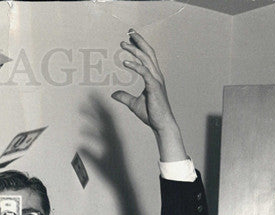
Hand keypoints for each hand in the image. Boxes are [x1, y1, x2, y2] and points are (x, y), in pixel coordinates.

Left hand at [112, 31, 185, 159]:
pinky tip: (125, 62)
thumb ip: (124, 97)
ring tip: (122, 44)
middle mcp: (156, 75)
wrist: (161, 124)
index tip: (129, 38)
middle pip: (148, 53)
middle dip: (139, 41)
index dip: (139, 46)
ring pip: (145, 59)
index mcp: (153, 77)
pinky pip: (144, 72)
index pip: (146, 57)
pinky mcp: (154, 86)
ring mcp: (156, 80)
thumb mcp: (133, 103)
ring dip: (134, 50)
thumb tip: (114, 94)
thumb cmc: (151, 114)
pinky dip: (135, 66)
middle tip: (129, 32)